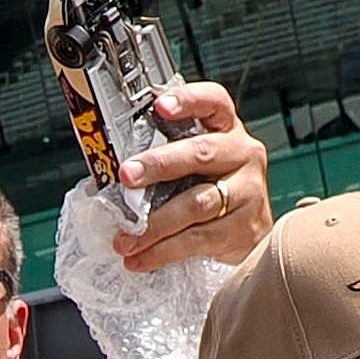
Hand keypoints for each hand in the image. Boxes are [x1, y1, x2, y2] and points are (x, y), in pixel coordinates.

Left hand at [110, 82, 271, 273]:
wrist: (249, 233)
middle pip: (201, 153)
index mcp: (225, 129)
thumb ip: (163, 159)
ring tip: (125, 238)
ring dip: (155, 223)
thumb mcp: (192, 164)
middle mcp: (242, 154)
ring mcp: (248, 191)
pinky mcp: (244, 228)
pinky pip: (198, 239)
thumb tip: (110, 174)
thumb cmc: (209, 189)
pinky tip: (141, 258)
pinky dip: (164, 251)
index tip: (159, 106)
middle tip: (127, 176)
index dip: (188, 100)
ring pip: (197, 204)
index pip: (213, 102)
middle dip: (159, 165)